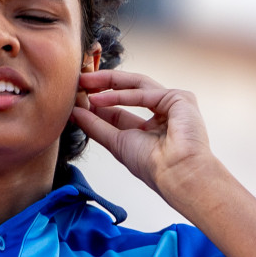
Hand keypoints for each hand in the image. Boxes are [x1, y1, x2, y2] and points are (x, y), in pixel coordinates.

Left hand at [72, 69, 215, 200]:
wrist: (177, 175)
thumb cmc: (153, 167)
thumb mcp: (116, 143)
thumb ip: (96, 126)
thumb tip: (75, 112)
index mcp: (151, 128)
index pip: (120, 110)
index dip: (98, 103)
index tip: (76, 98)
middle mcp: (163, 113)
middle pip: (128, 91)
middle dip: (102, 85)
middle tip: (79, 81)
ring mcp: (173, 104)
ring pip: (137, 84)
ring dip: (109, 82)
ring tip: (85, 82)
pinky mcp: (180, 98)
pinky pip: (145, 92)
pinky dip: (120, 94)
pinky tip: (99, 98)